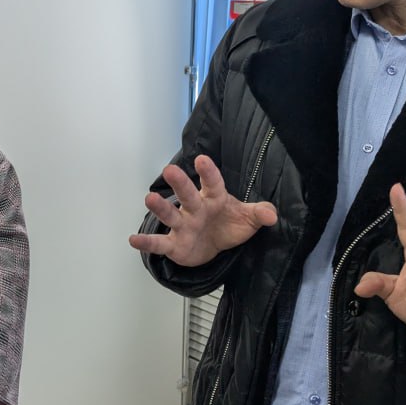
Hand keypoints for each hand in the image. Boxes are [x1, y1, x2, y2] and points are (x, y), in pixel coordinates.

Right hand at [129, 154, 276, 266]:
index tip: (201, 159)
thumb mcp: (249, 219)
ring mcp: (183, 225)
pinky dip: (147, 242)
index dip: (208, 172)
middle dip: (180, 183)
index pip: (213, 183)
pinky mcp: (174, 245)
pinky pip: (159, 243)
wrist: (216, 245)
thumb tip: (272, 216)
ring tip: (149, 198)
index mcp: (214, 198)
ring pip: (171, 215)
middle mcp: (196, 208)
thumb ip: (260, 213)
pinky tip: (133, 240)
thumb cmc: (229, 224)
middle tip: (169, 170)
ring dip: (160, 208)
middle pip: (188, 194)